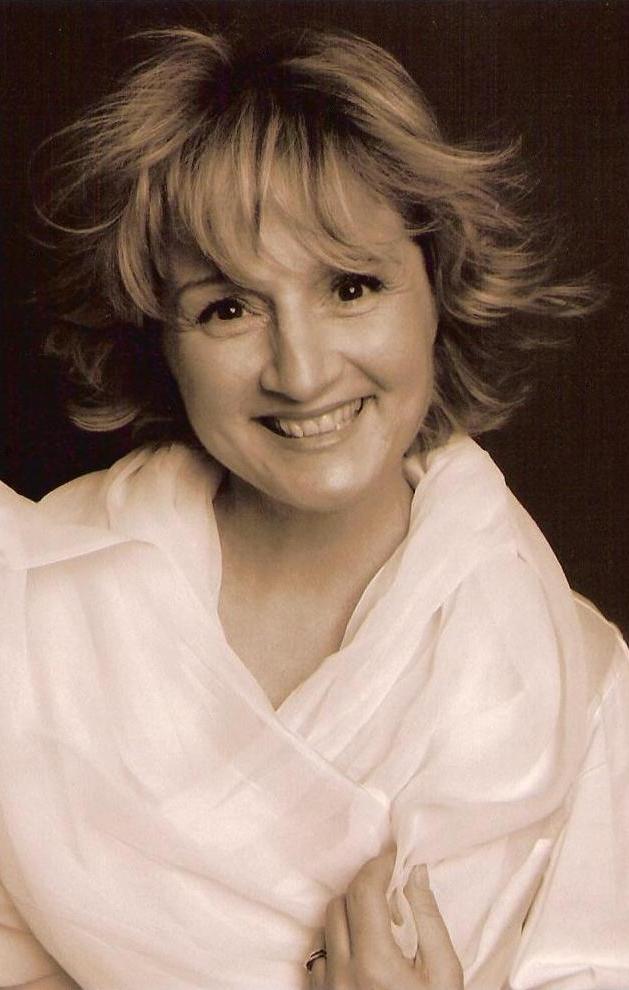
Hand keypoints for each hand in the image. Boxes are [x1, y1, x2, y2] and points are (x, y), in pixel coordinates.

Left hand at [308, 851, 461, 989]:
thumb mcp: (445, 973)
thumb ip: (429, 918)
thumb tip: (415, 873)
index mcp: (375, 963)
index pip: (363, 891)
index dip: (378, 865)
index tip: (393, 857)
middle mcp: (342, 975)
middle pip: (340, 902)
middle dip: (366, 888)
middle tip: (392, 893)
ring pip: (325, 927)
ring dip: (350, 915)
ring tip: (381, 927)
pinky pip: (318, 956)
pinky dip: (337, 943)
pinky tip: (362, 952)